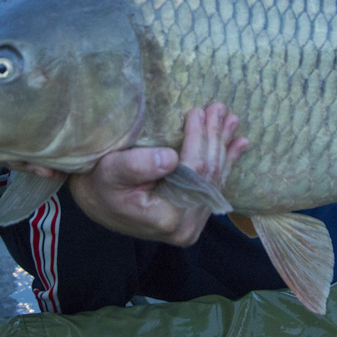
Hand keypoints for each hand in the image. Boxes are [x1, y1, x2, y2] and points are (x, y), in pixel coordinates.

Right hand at [69, 103, 247, 245]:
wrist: (99, 204)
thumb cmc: (101, 185)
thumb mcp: (111, 172)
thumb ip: (137, 166)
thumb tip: (171, 158)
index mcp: (168, 218)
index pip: (193, 171)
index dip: (197, 139)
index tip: (198, 111)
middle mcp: (185, 228)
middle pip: (208, 175)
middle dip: (214, 139)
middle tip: (219, 108)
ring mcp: (192, 226)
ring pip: (215, 180)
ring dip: (223, 147)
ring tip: (231, 120)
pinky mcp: (194, 219)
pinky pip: (214, 187)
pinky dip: (226, 163)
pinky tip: (238, 145)